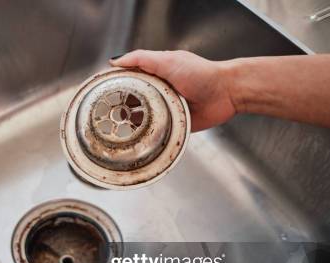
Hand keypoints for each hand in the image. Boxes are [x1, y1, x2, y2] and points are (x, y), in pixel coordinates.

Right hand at [110, 50, 236, 131]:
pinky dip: (149, 132)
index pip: (130, 78)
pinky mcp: (173, 124)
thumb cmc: (201, 74)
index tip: (103, 89)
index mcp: (156, 74)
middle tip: (109, 111)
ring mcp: (166, 108)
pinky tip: (138, 135)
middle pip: (133, 100)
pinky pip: (157, 130)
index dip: (116, 84)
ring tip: (120, 124)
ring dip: (133, 121)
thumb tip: (116, 61)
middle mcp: (159, 91)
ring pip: (143, 117)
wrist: (226, 93)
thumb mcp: (167, 61)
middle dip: (122, 106)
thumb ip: (142, 59)